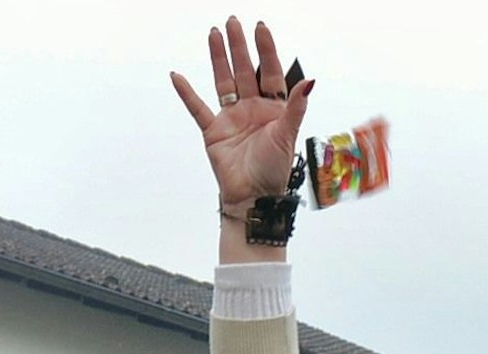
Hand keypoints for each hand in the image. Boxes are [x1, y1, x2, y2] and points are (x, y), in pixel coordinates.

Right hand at [170, 18, 313, 205]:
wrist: (254, 197)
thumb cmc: (275, 170)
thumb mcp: (288, 134)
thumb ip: (296, 106)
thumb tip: (310, 80)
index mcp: (274, 109)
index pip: (270, 73)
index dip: (266, 50)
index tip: (261, 28)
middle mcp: (253, 109)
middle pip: (244, 71)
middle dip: (240, 47)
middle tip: (233, 22)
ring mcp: (232, 118)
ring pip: (223, 82)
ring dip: (218, 59)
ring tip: (213, 34)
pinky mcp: (213, 131)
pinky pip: (197, 108)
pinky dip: (187, 93)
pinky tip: (177, 75)